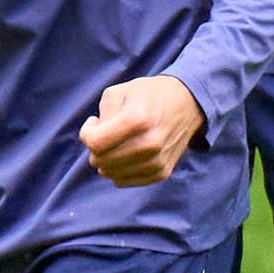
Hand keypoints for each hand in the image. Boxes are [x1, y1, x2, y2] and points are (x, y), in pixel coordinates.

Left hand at [79, 75, 203, 186]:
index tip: (94, 122)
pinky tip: (126, 152)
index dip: (87, 133)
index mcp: (137, 120)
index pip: (95, 143)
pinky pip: (122, 181)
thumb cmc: (148, 95)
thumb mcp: (119, 91)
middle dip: (95, 147)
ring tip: (118, 141)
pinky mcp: (161, 173)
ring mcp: (157, 161)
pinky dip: (118, 169)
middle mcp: (149, 144)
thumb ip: (102, 115)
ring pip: (109, 173)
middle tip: (106, 131)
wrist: (186, 104)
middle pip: (100, 160)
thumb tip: (96, 141)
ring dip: (106, 158)